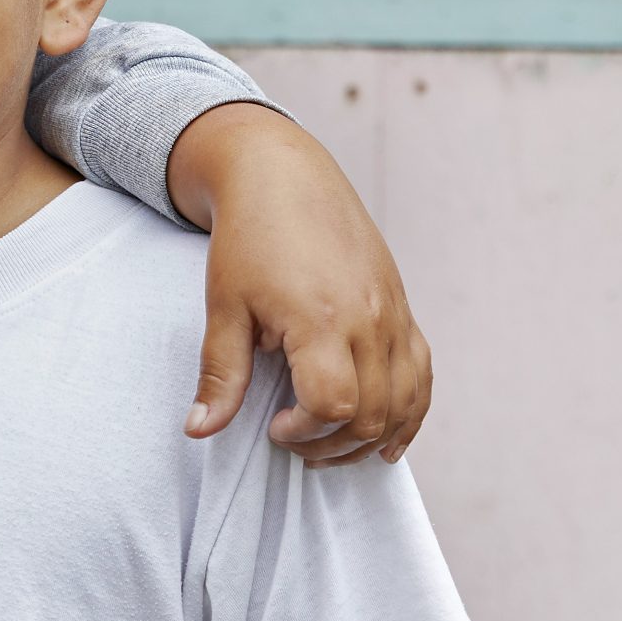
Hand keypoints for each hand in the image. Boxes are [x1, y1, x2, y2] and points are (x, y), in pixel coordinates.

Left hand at [167, 103, 429, 463]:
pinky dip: (410, 412)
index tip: (273, 426)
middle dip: (332, 445)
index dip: (304, 432)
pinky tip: (387, 437)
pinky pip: (422, 374)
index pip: (334, 406)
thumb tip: (199, 430)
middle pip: (374, 414)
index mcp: (321, 319)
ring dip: (371, 437)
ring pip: (405, 401)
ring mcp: (394, 314)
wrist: (282, 176)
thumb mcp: (224, 308)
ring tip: (330, 443)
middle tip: (294, 440)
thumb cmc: (248, 238)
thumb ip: (220, 375)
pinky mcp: (403, 307)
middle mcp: (370, 319)